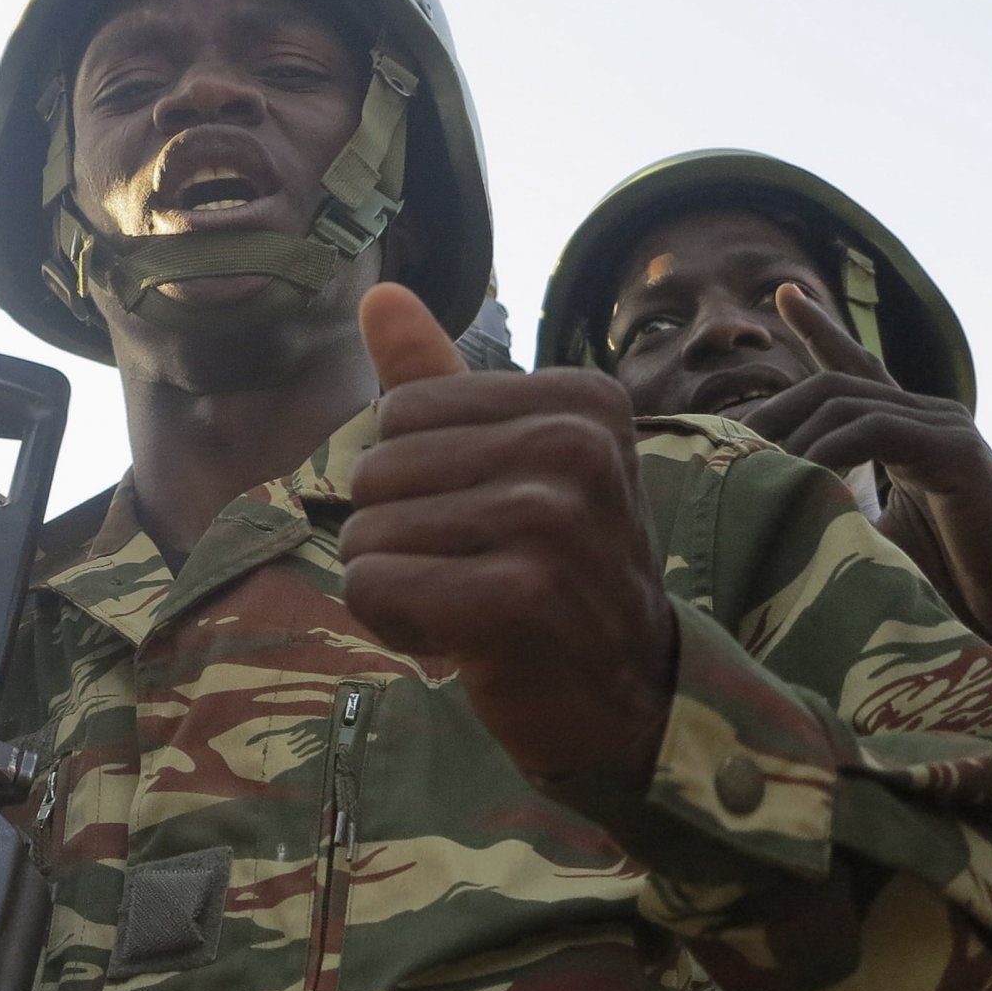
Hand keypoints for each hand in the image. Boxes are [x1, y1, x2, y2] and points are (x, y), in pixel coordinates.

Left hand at [341, 284, 678, 785]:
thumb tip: (379, 292)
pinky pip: (374, 587)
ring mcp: (553, 521)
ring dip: (397, 584)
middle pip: (377, 469)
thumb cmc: (555, 572)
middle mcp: (575, 448)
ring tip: (469, 606)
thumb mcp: (510, 462)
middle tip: (473, 572)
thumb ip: (438, 380)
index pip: (401, 411)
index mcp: (579, 399)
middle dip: (398, 534)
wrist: (624, 698)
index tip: (482, 520)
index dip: (413, 479)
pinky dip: (394, 624)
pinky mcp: (520, 598)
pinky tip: (461, 641)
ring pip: (367, 533)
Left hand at [744, 287, 991, 680]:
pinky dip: (829, 447)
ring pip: (848, 402)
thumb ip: (832, 503)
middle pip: (837, 381)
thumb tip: (764, 501)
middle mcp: (929, 417)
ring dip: (791, 433)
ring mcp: (947, 429)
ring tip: (752, 468)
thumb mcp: (870, 534)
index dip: (822, 328)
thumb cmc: (944, 583)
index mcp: (907, 431)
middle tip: (728, 442)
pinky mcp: (958, 454)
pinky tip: (801, 472)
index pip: (858, 367)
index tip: (786, 291)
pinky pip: (877, 430)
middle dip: (775, 406)